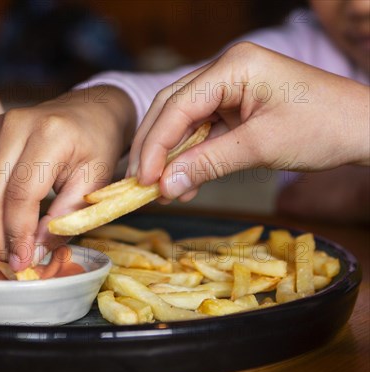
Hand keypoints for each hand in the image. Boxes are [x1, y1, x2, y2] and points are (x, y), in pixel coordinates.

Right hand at [0, 86, 135, 270]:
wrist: (89, 112)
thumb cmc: (96, 146)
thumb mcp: (94, 183)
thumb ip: (65, 218)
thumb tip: (34, 252)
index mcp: (50, 135)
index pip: (21, 194)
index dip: (18, 233)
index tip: (23, 261)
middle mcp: (16, 125)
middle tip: (10, 262)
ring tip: (2, 249)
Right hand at [129, 42, 369, 201]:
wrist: (364, 130)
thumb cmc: (325, 127)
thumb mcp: (262, 146)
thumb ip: (209, 164)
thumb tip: (165, 186)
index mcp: (234, 66)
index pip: (178, 105)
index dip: (155, 144)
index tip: (142, 179)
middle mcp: (226, 72)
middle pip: (172, 109)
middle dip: (155, 148)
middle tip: (139, 184)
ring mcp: (230, 89)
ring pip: (183, 123)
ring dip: (171, 157)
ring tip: (163, 190)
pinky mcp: (235, 108)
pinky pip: (202, 132)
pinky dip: (191, 158)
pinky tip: (186, 183)